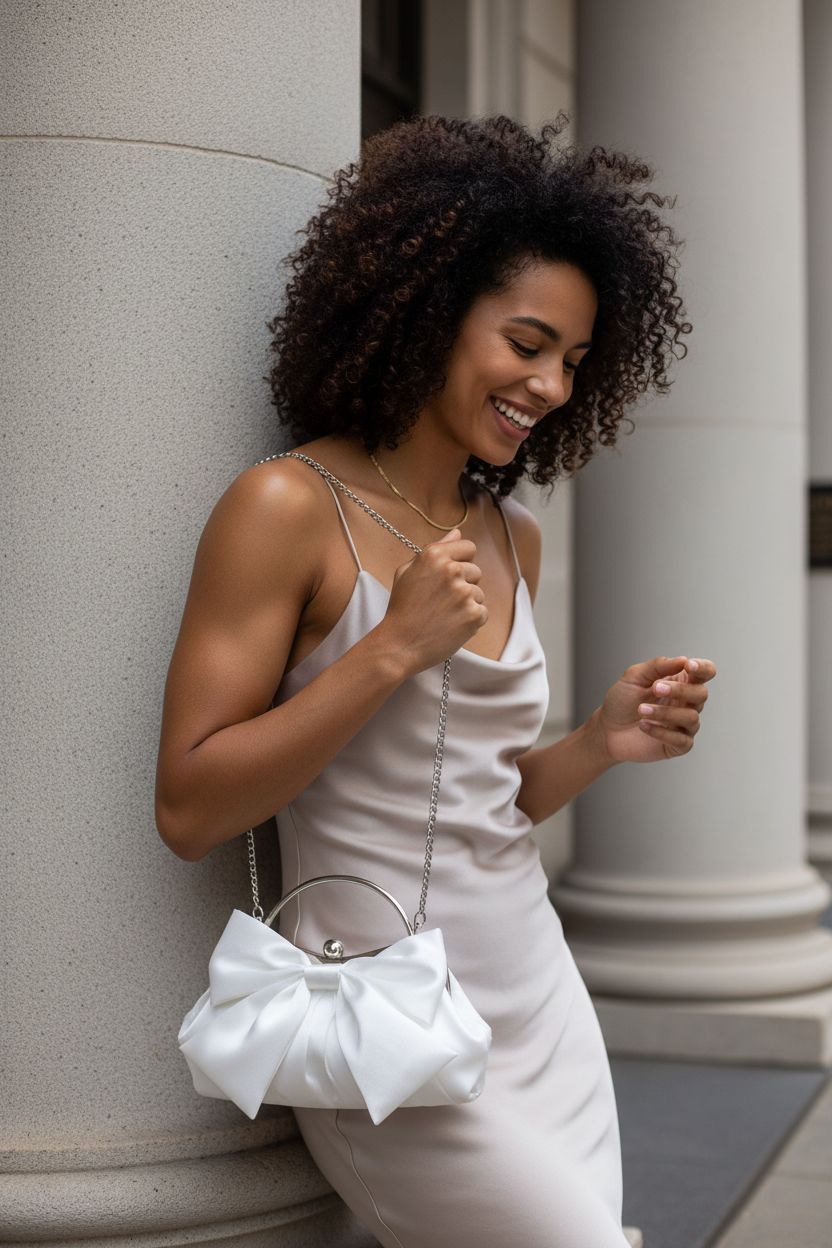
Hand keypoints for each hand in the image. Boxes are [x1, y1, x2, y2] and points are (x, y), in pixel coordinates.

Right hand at [380, 527, 486, 673]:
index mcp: (434, 555)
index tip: (450, 576)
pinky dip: (471, 621)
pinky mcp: (474, 614)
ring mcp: (465, 592)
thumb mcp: (407, 572)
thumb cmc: (401, 609)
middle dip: (463, 584)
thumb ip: (435, 549)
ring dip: (467, 604)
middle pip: (475, 571)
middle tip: (442, 601)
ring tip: (444, 615)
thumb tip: (457, 533)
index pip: (468, 547)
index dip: (461, 561)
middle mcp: (452, 570)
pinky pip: (482, 612)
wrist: (399, 644)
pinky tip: (451, 625)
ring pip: (479, 593)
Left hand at [589, 655, 715, 765]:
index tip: (688, 666)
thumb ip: (657, 666)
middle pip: (701, 694)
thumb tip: (682, 660)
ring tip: (641, 710)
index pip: (706, 672)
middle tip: (655, 688)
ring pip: (691, 717)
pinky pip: (681, 739)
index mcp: (680, 682)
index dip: (703, 668)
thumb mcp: (634, 677)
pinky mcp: (678, 745)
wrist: (606, 729)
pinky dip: (661, 731)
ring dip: (665, 712)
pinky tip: (643, 725)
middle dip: (679, 690)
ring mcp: (684, 725)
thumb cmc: (622, 701)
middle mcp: (686, 702)